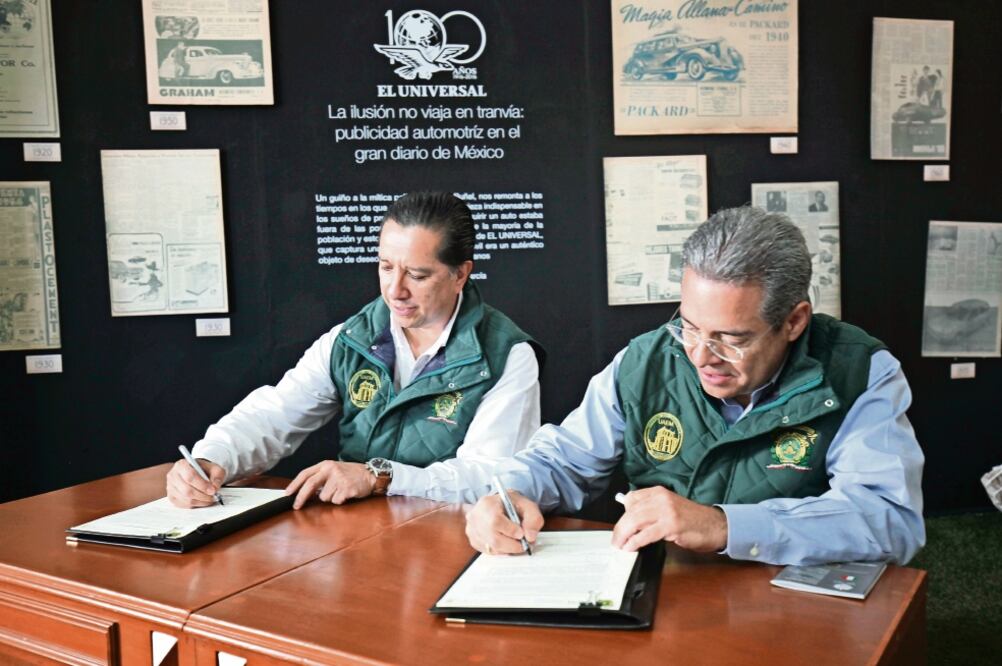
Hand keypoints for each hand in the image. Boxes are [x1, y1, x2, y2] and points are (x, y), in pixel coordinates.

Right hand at [166, 458, 224, 507]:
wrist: (197, 473)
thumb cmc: (205, 470)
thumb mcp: (215, 469)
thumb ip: (217, 476)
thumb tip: (215, 487)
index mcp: (182, 465)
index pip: (190, 476)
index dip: (203, 485)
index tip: (213, 490)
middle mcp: (173, 475)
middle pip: (187, 490)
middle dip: (203, 496)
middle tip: (213, 496)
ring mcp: (170, 487)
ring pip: (186, 499)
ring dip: (201, 501)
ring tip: (210, 498)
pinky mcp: (172, 497)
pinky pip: (184, 505)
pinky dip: (196, 505)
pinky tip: (202, 500)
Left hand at [284, 460, 374, 508]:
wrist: (371, 475)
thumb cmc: (351, 474)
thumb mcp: (334, 470)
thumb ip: (320, 478)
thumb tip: (304, 492)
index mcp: (326, 464)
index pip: (305, 474)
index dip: (295, 484)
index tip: (287, 494)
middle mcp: (331, 469)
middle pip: (310, 484)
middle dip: (301, 497)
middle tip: (296, 506)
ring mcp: (339, 478)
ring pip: (325, 497)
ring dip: (331, 498)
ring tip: (340, 491)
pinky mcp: (347, 488)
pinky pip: (336, 501)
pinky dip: (340, 501)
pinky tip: (347, 494)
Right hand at [465, 490, 543, 554]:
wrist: (496, 505)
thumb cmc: (510, 504)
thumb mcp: (526, 504)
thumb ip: (533, 518)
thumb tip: (530, 537)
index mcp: (487, 504)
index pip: (496, 521)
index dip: (511, 531)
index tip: (521, 534)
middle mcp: (475, 517)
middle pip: (494, 539)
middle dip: (513, 545)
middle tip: (524, 544)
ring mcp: (472, 530)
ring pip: (492, 548)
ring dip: (509, 549)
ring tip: (517, 543)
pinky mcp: (473, 541)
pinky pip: (489, 552)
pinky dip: (502, 551)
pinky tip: (507, 543)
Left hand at [611, 486, 727, 552]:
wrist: (715, 525)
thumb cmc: (692, 520)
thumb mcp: (669, 508)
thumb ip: (652, 510)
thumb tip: (630, 521)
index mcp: (659, 492)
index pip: (632, 499)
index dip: (623, 514)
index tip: (620, 528)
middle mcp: (661, 498)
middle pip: (631, 511)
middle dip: (620, 528)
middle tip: (615, 541)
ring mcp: (667, 511)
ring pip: (635, 521)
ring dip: (624, 535)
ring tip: (620, 546)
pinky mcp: (672, 525)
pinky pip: (646, 534)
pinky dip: (635, 542)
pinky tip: (631, 548)